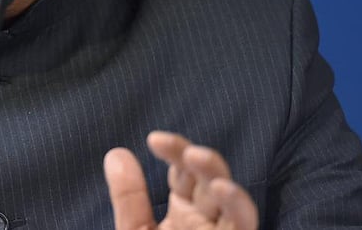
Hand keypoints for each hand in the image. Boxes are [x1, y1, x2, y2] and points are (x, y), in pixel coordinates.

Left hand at [103, 131, 257, 229]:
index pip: (185, 172)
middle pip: (210, 180)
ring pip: (234, 201)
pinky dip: (238, 205)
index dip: (175, 150)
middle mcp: (208, 222)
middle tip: (177, 148)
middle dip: (197, 159)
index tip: (154, 139)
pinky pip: (244, 226)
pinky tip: (223, 189)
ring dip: (219, 175)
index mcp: (185, 212)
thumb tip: (116, 152)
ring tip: (196, 156)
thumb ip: (129, 198)